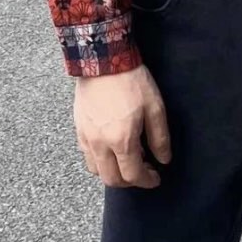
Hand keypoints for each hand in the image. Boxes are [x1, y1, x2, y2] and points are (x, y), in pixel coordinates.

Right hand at [74, 67, 171, 188]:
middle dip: (129, 182)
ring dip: (112, 172)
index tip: (156, 177)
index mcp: (121, 140)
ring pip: (95, 170)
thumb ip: (160, 138)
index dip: (147, 181)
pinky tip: (111, 148)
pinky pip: (86, 155)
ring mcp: (86, 136)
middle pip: (111, 179)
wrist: (103, 60)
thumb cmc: (131, 81)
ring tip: (126, 159)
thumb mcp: (155, 108)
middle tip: (142, 172)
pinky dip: (99, 160)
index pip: (133, 175)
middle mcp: (100, 143)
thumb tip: (164, 159)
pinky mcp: (78, 128)